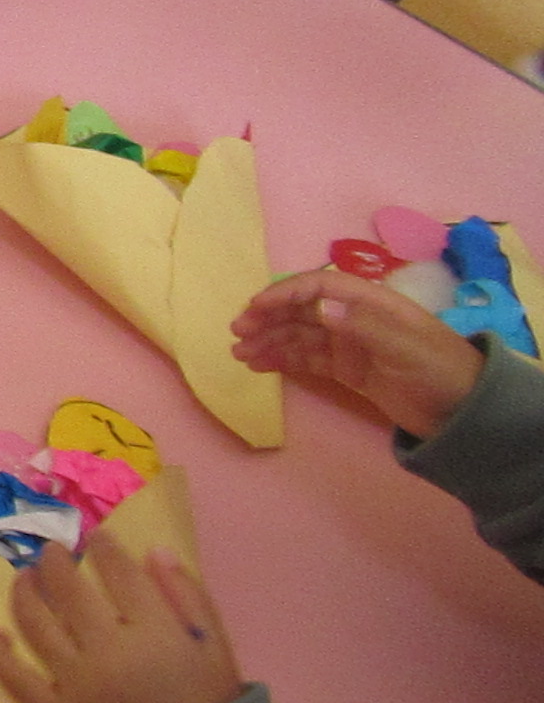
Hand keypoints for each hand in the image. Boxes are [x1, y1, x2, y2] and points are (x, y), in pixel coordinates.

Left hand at [0, 533, 242, 702]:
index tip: (96, 538)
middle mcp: (110, 654)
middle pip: (69, 591)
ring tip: (24, 578)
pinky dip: (1, 655)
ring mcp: (78, 685)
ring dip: (24, 593)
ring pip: (36, 625)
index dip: (104, 549)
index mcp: (156, 635)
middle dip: (56, 562)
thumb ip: (187, 595)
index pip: (119, 574)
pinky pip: (16, 680)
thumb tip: (153, 550)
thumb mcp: (216, 648)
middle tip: (51, 550)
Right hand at [232, 267, 483, 440]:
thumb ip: (363, 325)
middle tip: (238, 333)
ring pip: (299, 335)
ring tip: (240, 353)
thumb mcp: (406, 347)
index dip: (285, 293)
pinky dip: (282, 359)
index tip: (255, 309)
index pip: (319, 287)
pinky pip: (307, 359)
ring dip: (269, 340)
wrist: (465, 415)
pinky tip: (259, 364)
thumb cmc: (439, 372)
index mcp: (372, 303)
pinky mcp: (348, 371)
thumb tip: (318, 306)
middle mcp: (355, 318)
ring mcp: (350, 345)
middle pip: (303, 309)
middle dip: (268, 317)